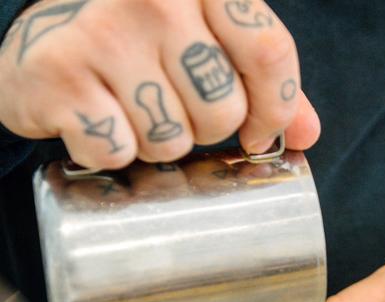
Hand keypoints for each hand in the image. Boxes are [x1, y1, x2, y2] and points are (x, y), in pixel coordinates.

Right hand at [0, 0, 319, 168]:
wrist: (44, 35)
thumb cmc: (139, 41)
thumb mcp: (207, 40)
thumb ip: (260, 79)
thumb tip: (307, 134)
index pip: (270, 54)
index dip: (274, 110)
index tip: (259, 134)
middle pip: (223, 110)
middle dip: (205, 129)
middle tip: (173, 107)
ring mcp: (103, 32)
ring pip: (172, 140)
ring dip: (158, 143)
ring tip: (131, 110)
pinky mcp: (59, 73)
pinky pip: (118, 152)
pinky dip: (111, 152)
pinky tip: (97, 119)